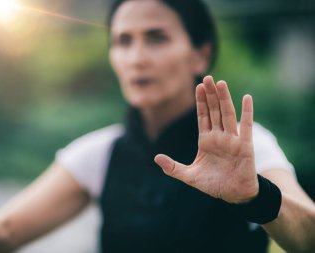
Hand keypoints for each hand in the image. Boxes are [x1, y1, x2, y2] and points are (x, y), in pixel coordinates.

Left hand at [155, 76, 258, 203]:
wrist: (234, 195)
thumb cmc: (213, 184)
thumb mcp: (189, 176)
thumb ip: (172, 168)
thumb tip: (155, 158)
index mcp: (206, 141)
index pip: (203, 116)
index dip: (201, 102)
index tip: (198, 86)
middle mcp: (219, 137)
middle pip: (214, 111)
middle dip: (210, 95)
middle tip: (207, 77)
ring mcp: (232, 139)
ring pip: (227, 114)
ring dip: (224, 99)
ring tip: (220, 83)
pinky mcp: (245, 146)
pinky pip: (246, 126)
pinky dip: (247, 112)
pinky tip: (246, 97)